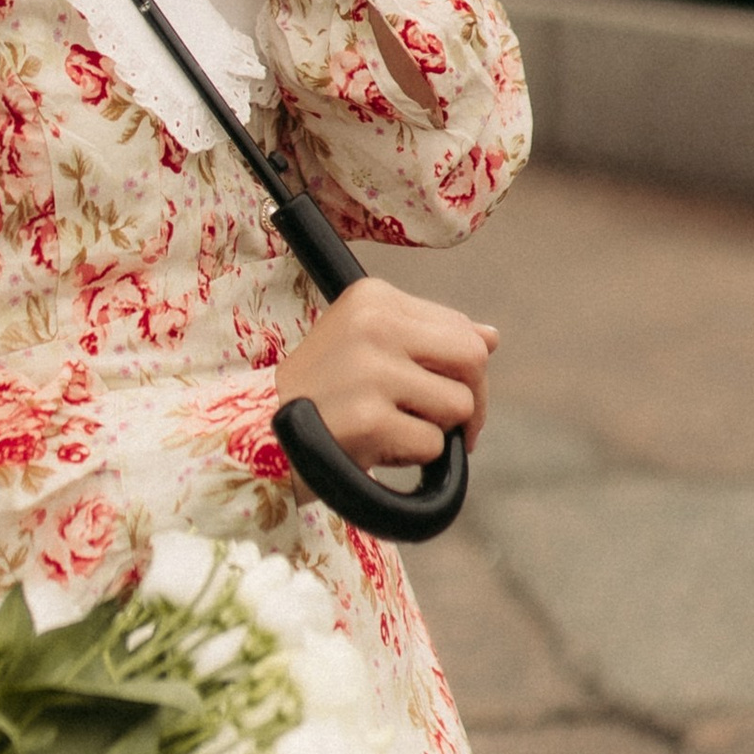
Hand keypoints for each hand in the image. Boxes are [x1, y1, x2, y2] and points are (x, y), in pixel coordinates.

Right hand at [274, 279, 497, 469]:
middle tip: (458, 428)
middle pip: (471, 359)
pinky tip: (376, 447)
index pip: (461, 328)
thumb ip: (430, 337)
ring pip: (457, 405)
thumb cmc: (325, 389)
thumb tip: (492, 337)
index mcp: (373, 297)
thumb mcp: (369, 345)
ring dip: (436, 431)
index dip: (467, 369)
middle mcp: (373, 325)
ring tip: (394, 429)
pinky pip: (432, 445)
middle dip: (473, 399)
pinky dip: (413, 457)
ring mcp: (370, 372)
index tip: (450, 392)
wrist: (261, 432)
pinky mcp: (368, 420)